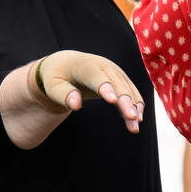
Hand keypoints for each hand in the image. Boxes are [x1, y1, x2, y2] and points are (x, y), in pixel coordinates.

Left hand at [29, 49, 146, 130]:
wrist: (67, 63)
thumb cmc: (57, 77)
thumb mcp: (53, 86)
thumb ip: (63, 94)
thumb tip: (76, 105)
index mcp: (85, 66)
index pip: (97, 77)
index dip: (105, 88)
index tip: (113, 101)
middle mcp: (104, 66)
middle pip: (117, 85)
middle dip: (126, 102)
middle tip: (132, 119)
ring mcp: (114, 72)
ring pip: (128, 89)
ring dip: (133, 107)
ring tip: (135, 127)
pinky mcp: (120, 79)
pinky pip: (131, 92)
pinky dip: (135, 105)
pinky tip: (136, 120)